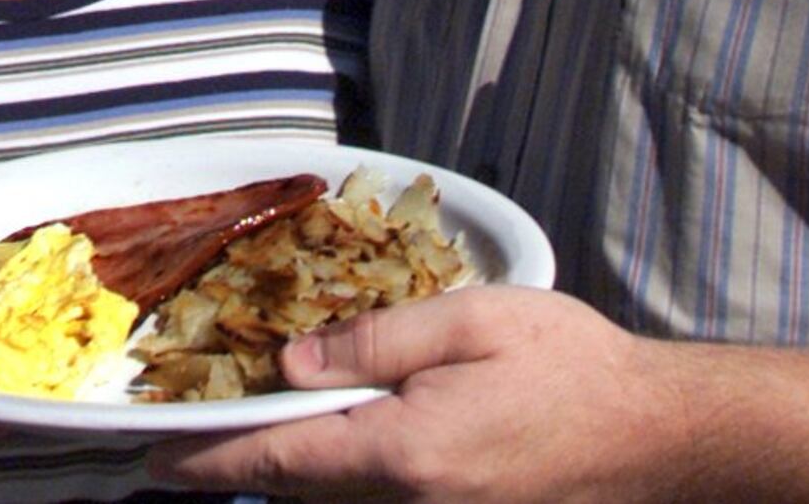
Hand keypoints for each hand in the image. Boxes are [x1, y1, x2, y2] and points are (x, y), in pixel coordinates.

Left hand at [149, 287, 688, 503]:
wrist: (656, 439)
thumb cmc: (569, 367)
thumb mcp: (466, 322)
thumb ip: (373, 341)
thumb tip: (292, 361)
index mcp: (403, 455)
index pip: (278, 460)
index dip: (207, 458)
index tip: (151, 460)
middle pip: (297, 489)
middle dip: (237, 464)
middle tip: (180, 444)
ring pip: (334, 500)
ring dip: (287, 468)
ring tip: (243, 429)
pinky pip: (376, 503)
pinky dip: (339, 476)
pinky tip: (331, 440)